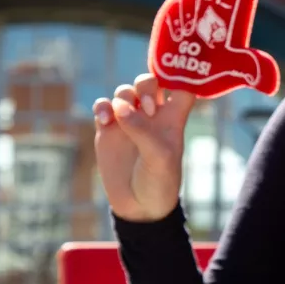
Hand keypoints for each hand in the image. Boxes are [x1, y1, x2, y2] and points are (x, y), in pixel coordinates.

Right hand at [91, 73, 196, 221]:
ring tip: (121, 116)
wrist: (139, 206)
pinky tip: (104, 120)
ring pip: (125, 91)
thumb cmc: (159, 181)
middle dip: (146, 85)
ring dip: (123, 96)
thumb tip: (120, 108)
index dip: (180, 78)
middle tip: (148, 108)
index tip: (172, 78)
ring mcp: (129, 121)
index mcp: (173, 119)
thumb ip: (142, 130)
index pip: (183, 88)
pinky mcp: (108, 130)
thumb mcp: (159, 156)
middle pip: (151, 81)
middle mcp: (152, 116)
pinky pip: (103, 106)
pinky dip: (102, 106)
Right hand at [151, 0, 278, 97]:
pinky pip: (175, 8)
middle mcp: (212, 10)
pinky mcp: (169, 20)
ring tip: (199, 20)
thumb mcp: (235, 72)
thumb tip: (272, 82)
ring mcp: (190, 12)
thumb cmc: (211, 77)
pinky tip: (185, 16)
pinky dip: (180, 11)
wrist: (180, 86)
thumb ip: (253, 72)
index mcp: (232, 17)